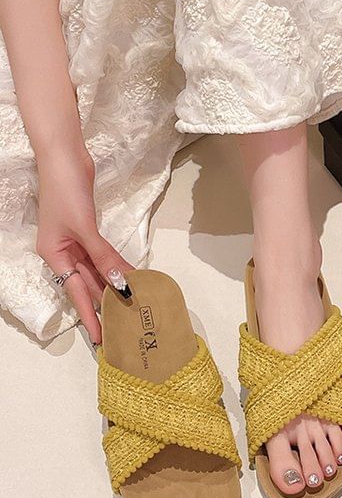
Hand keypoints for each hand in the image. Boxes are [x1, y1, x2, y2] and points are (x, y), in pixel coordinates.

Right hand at [35, 145, 131, 343]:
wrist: (66, 158)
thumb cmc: (66, 191)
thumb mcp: (84, 228)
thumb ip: (103, 257)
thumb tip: (120, 283)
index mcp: (54, 255)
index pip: (76, 293)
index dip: (91, 315)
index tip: (101, 338)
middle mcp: (63, 253)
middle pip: (87, 284)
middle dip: (104, 304)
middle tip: (123, 327)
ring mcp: (76, 241)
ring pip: (97, 270)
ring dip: (113, 285)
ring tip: (131, 306)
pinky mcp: (87, 230)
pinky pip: (103, 255)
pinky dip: (115, 265)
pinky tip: (129, 275)